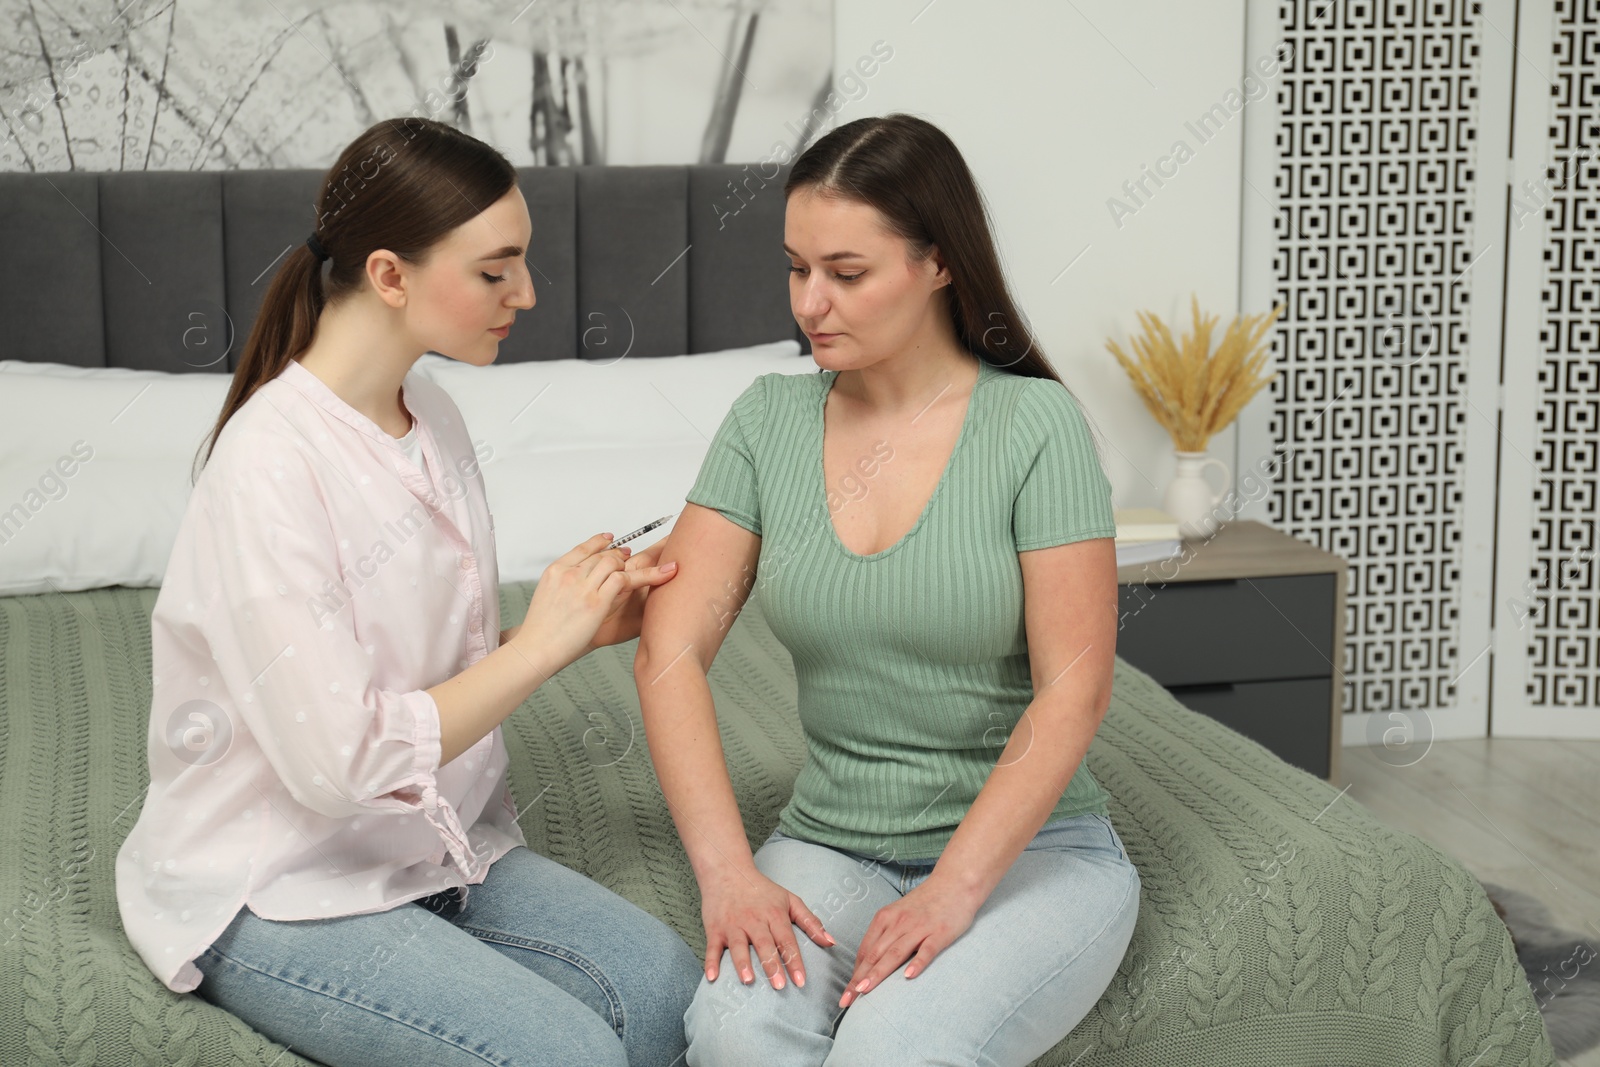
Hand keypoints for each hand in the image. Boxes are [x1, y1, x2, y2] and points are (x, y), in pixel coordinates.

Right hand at [516, 533, 675, 669]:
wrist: (535, 648)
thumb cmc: (542, 630)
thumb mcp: (547, 597)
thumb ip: (564, 585)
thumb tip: (580, 583)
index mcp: (555, 570)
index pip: (583, 548)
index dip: (600, 542)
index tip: (610, 539)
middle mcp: (569, 574)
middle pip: (602, 555)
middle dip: (619, 554)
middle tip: (629, 556)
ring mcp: (583, 586)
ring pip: (615, 563)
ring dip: (631, 564)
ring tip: (645, 567)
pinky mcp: (596, 602)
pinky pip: (624, 579)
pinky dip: (643, 576)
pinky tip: (658, 574)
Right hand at [700, 865, 835, 989]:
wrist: (728, 872)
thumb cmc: (762, 890)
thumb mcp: (790, 900)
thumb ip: (811, 922)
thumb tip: (831, 942)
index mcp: (774, 915)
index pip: (787, 940)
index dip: (794, 961)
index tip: (801, 981)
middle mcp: (754, 920)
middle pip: (764, 944)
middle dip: (772, 965)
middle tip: (779, 986)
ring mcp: (733, 925)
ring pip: (738, 945)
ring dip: (742, 963)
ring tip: (748, 980)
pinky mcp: (715, 929)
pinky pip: (712, 947)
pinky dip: (711, 962)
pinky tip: (712, 977)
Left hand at [839, 876, 978, 1007]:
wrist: (955, 882)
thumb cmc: (925, 902)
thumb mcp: (899, 914)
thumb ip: (886, 934)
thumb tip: (869, 962)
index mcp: (886, 918)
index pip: (865, 950)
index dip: (854, 973)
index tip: (846, 993)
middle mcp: (899, 922)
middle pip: (875, 954)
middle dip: (859, 978)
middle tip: (847, 1000)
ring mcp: (919, 927)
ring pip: (895, 953)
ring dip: (878, 973)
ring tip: (866, 990)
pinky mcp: (940, 932)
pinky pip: (926, 950)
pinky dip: (917, 963)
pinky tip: (908, 976)